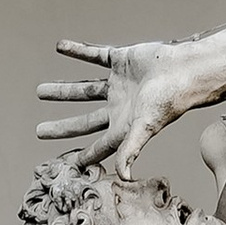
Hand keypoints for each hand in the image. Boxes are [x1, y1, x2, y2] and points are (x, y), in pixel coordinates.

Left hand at [35, 37, 185, 178]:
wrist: (185, 69)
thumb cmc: (169, 100)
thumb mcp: (145, 127)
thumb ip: (130, 150)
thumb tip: (122, 178)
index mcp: (123, 126)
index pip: (99, 146)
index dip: (85, 156)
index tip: (70, 164)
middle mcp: (119, 107)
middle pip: (84, 121)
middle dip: (62, 127)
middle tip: (40, 131)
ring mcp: (118, 83)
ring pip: (84, 89)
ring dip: (62, 91)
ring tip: (40, 92)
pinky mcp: (121, 60)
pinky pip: (94, 54)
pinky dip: (77, 50)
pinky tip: (60, 46)